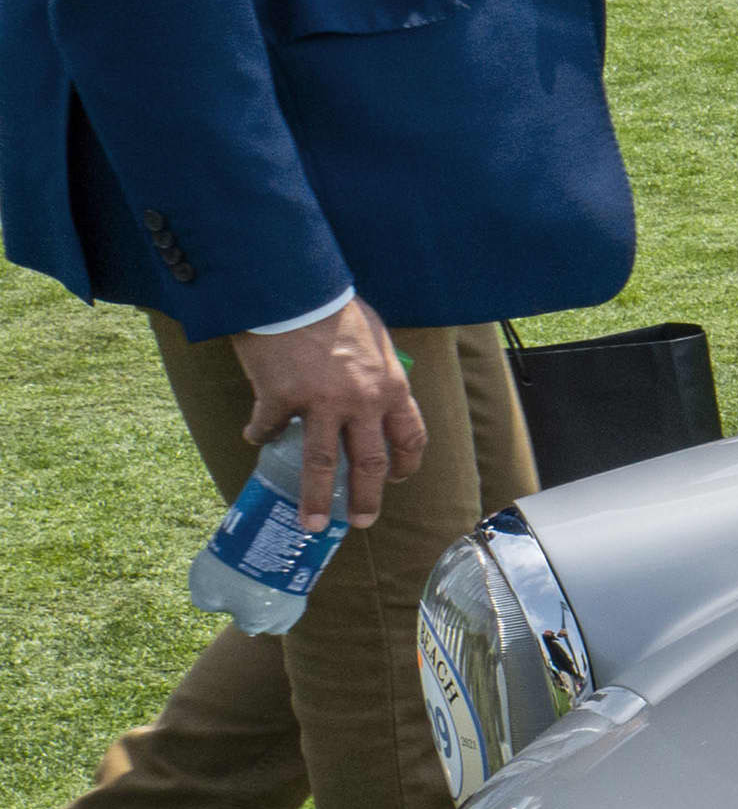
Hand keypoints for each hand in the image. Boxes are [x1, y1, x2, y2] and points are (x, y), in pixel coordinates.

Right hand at [233, 296, 425, 533]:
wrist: (293, 287)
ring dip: (317, 497)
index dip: (405, 463)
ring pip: (323, 464)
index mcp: (391, 387)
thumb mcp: (377, 339)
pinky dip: (262, 434)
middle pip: (369, 463)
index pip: (410, 438)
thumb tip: (378, 392)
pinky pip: (270, 427)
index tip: (395, 479)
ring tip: (312, 522)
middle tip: (361, 520)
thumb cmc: (335, 306)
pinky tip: (256, 438)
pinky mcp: (280, 398)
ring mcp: (321, 404)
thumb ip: (379, 371)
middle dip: (366, 498)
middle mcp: (362, 402)